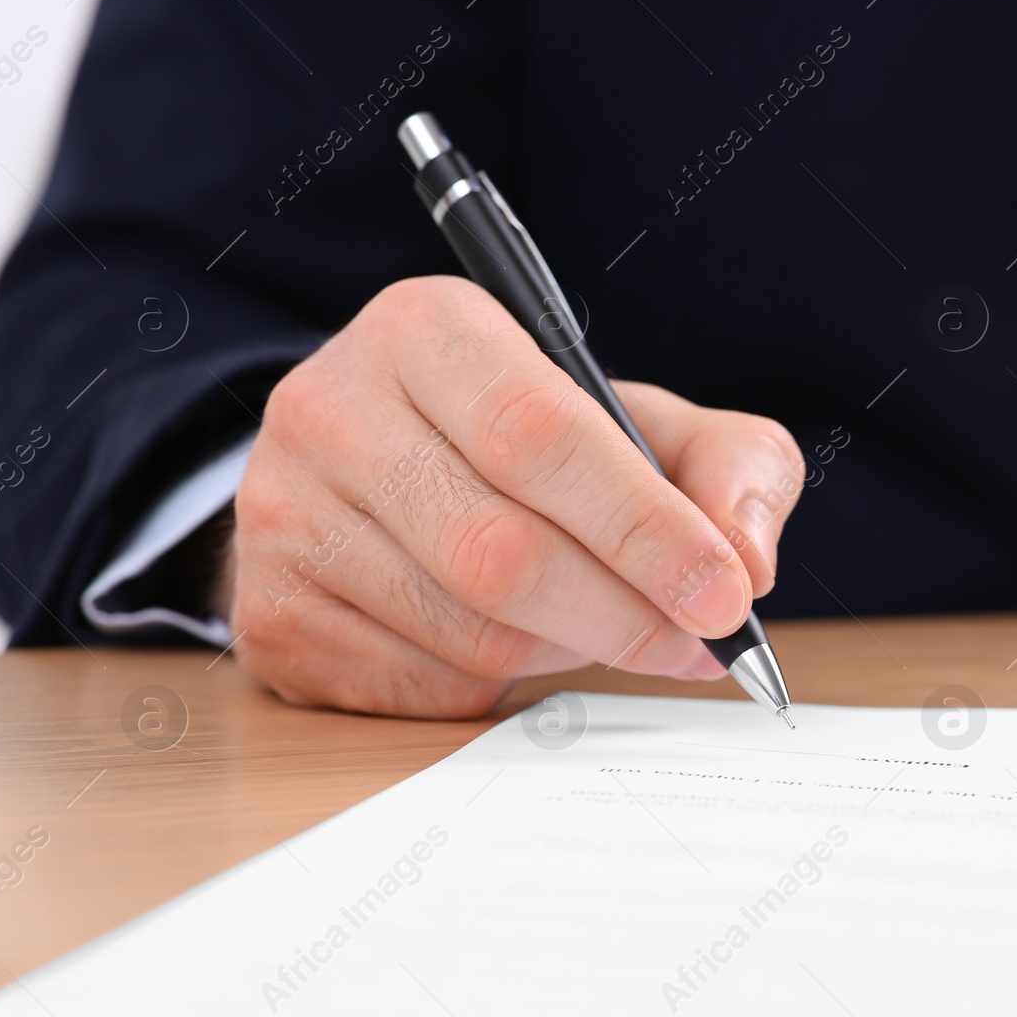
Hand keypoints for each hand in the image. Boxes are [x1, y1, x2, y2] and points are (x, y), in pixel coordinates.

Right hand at [219, 276, 803, 717]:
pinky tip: (522, 643)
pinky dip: (498, 687)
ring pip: (465, 630)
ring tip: (604, 625)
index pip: (540, 435)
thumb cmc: (537, 444)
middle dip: (624, 615)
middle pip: (500, 550)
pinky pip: (418, 686)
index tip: (727, 596)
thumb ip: (730, 463)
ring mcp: (282, 513)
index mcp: (427, 329)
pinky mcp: (269, 610)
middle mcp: (330, 408)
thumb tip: (747, 556)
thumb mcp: (646, 419)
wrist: (390, 470)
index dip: (645, 528)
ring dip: (567, 651)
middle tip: (697, 644)